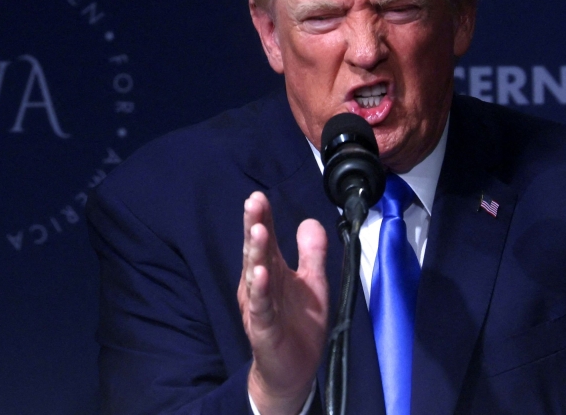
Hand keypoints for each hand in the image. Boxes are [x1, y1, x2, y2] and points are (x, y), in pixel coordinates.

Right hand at [239, 191, 328, 414]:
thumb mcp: (312, 282)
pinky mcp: (264, 328)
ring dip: (256, 253)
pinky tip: (261, 274)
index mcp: (272, 271)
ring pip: (256, 275)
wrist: (294, 370)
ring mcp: (260, 306)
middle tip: (253, 203)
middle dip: (254, 226)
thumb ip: (311, 253)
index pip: (265, 240)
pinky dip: (261, 291)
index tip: (259, 196)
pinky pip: (261, 307)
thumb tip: (310, 220)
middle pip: (256, 251)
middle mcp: (261, 285)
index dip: (262, 218)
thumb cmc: (299, 324)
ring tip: (258, 231)